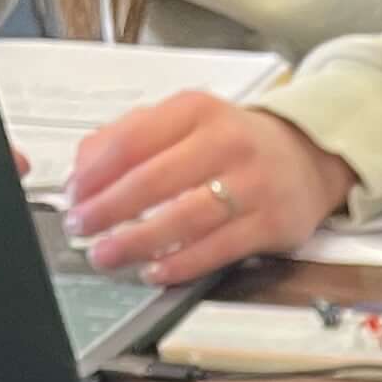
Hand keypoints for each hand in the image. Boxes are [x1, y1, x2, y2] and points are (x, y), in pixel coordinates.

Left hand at [69, 93, 354, 280]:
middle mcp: (226, 142)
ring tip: (108, 255)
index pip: (132, 140)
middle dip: (108, 209)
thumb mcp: (184, 123)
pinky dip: (181, 263)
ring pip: (184, 217)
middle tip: (81, 228)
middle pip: (153, 180)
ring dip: (138, 241)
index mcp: (195, 110)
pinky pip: (218, 248)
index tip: (72, 196)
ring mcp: (252, 184)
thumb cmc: (234, 144)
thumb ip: (130, 136)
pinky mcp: (272, 223)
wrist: (308, 158)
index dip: (95, 173)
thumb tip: (83, 169)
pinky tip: (154, 271)